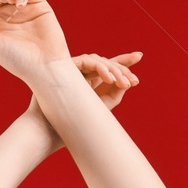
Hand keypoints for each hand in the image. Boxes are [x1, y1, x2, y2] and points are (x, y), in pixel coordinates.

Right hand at [26, 52, 141, 150]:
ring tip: (125, 84)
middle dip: (123, 66)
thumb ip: (113, 95)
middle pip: (105, 62)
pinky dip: (100, 68)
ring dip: (114, 70)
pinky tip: (110, 79)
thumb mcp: (99, 109)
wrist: (48, 131)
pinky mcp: (65, 66)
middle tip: (134, 79)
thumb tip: (127, 83)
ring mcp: (72, 69)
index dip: (123, 61)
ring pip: (98, 60)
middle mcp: (80, 74)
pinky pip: (87, 61)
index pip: (107, 69)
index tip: (139, 56)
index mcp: (88, 83)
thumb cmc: (70, 125)